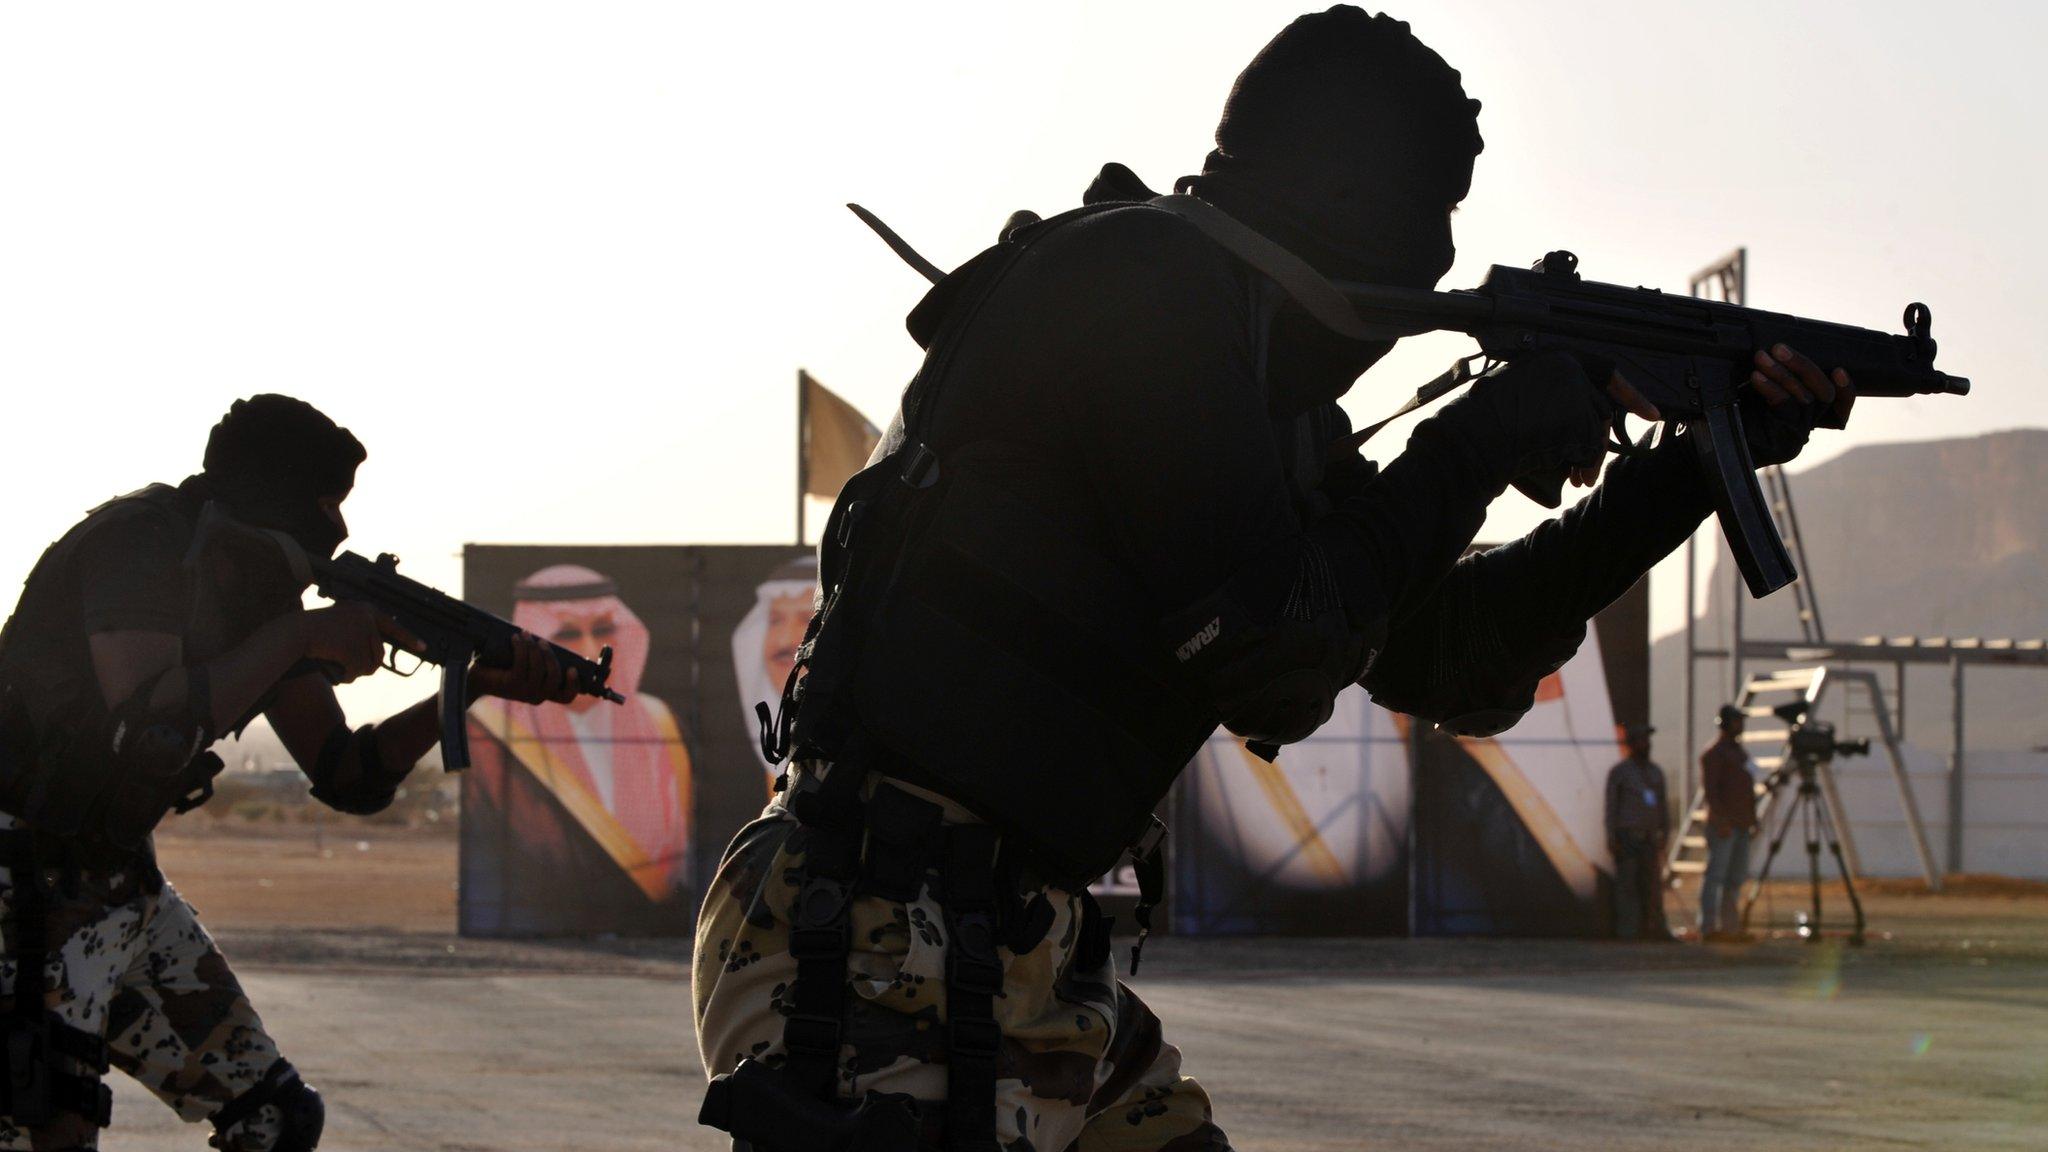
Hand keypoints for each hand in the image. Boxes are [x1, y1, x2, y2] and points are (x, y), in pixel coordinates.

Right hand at [300, 603, 419, 683]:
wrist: (296, 632)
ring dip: (355, 671)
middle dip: (366, 664)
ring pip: (370, 664)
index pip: (392, 624)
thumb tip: (374, 661)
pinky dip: (348, 676)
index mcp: (365, 610)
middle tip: (347, 664)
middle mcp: (367, 618)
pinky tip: (336, 670)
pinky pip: (359, 671)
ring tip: (337, 663)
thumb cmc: (314, 630)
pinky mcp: (355, 647)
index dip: (408, 637)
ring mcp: (362, 632)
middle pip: (379, 652)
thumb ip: (359, 632)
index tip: (423, 646)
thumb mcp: (341, 623)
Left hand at [469, 631, 579, 704]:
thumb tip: (546, 643)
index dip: (574, 685)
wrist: (475, 678)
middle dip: (550, 656)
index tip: (573, 668)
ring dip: (533, 647)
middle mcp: (535, 697)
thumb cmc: (501, 669)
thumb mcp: (524, 668)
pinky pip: (522, 662)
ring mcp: (523, 692)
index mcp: (542, 694)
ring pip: (539, 668)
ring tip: (525, 634)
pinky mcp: (511, 684)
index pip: (565, 697)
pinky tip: (515, 638)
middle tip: (541, 642)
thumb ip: (537, 661)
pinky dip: (521, 647)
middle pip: (554, 677)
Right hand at [1440, 351, 1661, 507]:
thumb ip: (1551, 398)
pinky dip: (1584, 463)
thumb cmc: (1481, 427)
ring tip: (1578, 478)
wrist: (1469, 442)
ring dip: (1591, 459)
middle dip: (1599, 443)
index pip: (1604, 370)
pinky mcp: (1573, 414)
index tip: (1650, 413)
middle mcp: (1565, 366)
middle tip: (1589, 472)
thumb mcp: (1520, 398)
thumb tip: (1585, 423)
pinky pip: (1590, 444)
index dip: (1630, 393)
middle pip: (1599, 407)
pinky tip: (1570, 474)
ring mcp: (1571, 389)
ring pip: (1597, 427)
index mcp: (1550, 357)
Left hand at [1740, 343, 1856, 466]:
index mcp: (1807, 413)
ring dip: (1782, 372)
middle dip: (1803, 365)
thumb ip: (1779, 377)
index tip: (1840, 369)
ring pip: (1805, 397)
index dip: (1847, 390)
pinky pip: (1785, 406)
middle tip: (1779, 348)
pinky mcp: (1785, 439)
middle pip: (1825, 394)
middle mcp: (1808, 424)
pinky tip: (1756, 377)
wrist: (1716, 440)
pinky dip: (1771, 387)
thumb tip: (1780, 351)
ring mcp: (1798, 433)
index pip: (1840, 405)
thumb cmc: (1737, 412)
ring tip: (1761, 357)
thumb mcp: (1761, 391)